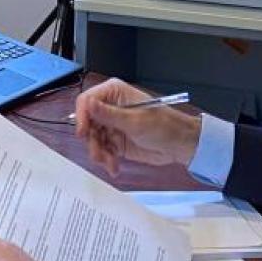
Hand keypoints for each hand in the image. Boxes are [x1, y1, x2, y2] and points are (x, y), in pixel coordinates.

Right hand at [73, 78, 201, 176]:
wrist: (179, 145)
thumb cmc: (164, 125)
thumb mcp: (135, 120)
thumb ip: (109, 114)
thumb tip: (89, 103)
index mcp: (114, 93)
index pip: (87, 101)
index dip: (82, 116)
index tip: (83, 133)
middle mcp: (110, 107)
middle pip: (87, 123)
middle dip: (92, 141)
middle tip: (100, 155)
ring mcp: (112, 125)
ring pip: (93, 139)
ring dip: (100, 154)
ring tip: (111, 163)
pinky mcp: (115, 141)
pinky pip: (102, 150)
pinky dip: (106, 160)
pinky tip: (114, 167)